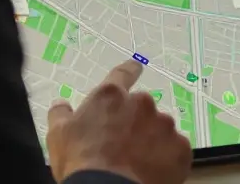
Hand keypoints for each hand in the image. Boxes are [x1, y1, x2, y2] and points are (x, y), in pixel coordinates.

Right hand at [46, 60, 192, 183]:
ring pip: (160, 129)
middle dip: (135, 122)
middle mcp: (142, 104)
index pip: (124, 73)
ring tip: (136, 162)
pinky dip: (166, 158)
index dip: (130, 71)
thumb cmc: (81, 162)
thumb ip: (61, 114)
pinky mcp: (180, 148)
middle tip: (123, 144)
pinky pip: (174, 150)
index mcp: (112, 96)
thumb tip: (61, 105)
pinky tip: (151, 171)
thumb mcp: (59, 135)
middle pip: (142, 108)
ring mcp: (164, 125)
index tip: (136, 68)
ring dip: (151, 140)